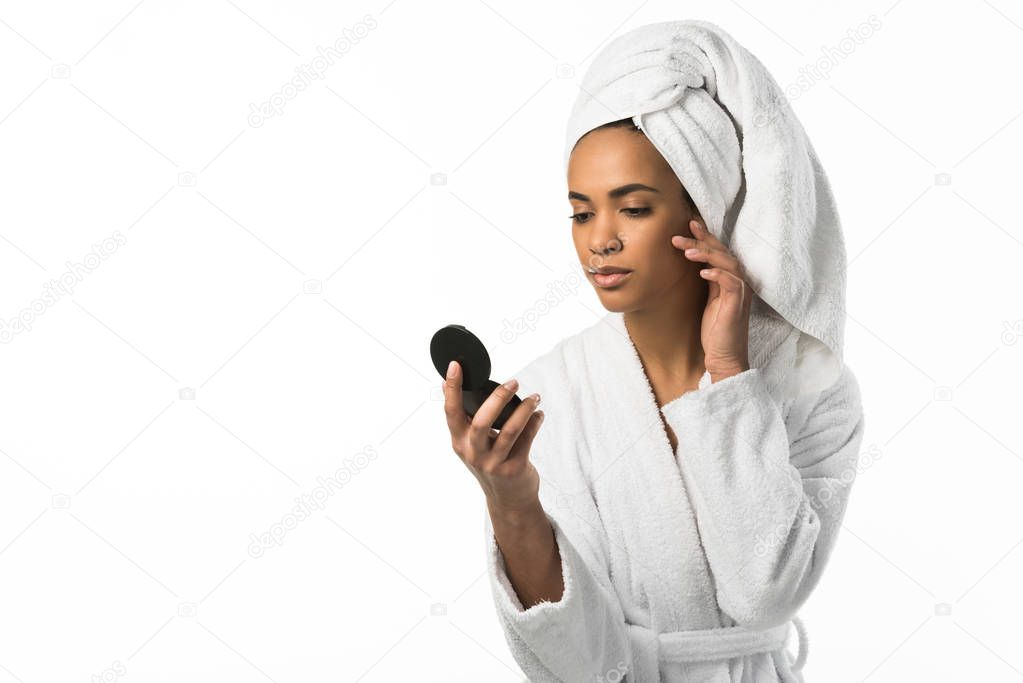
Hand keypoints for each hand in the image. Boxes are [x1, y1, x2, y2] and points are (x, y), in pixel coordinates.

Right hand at [442, 360, 544, 513]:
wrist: (509, 500)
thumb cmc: (490, 463)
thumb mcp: (472, 444)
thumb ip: (466, 419)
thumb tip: (452, 385)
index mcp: (459, 442)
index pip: (451, 411)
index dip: (452, 388)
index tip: (455, 365)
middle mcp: (473, 453)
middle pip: (482, 421)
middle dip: (498, 398)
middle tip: (513, 381)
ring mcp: (493, 463)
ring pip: (510, 430)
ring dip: (524, 410)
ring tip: (534, 397)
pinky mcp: (514, 469)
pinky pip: (527, 439)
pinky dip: (535, 423)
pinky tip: (538, 414)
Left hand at [671, 219, 751, 379]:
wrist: (724, 357)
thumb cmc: (715, 331)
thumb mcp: (709, 301)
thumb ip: (708, 282)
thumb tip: (695, 263)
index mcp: (732, 280)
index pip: (719, 252)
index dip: (706, 237)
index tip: (690, 225)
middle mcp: (739, 282)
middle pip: (722, 253)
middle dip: (701, 241)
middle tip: (679, 236)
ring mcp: (741, 292)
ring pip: (727, 263)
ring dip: (707, 255)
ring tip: (686, 252)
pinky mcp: (738, 304)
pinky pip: (731, 282)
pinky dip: (717, 274)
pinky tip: (702, 272)